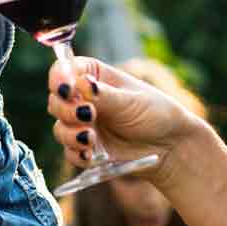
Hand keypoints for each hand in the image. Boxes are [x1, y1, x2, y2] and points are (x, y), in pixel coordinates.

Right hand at [47, 57, 189, 183]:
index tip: (67, 88)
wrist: (170, 147)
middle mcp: (83, 99)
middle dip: (66, 109)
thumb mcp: (132, 101)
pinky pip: (70, 153)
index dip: (59, 77)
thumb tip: (81, 84)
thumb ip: (105, 95)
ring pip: (59, 128)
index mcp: (93, 77)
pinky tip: (91, 156)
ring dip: (70, 134)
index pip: (64, 69)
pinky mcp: (86, 149)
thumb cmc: (156, 114)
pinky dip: (76, 154)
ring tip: (91, 139)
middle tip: (88, 115)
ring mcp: (82, 125)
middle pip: (56, 100)